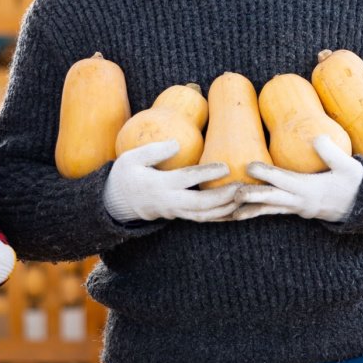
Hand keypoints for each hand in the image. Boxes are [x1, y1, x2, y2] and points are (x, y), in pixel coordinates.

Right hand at [103, 140, 240, 222]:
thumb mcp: (130, 158)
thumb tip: (176, 144)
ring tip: (246, 196)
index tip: (225, 167)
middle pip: (200, 204)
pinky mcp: (180, 215)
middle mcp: (169, 202)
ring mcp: (175, 212)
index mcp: (157, 185)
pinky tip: (238, 208)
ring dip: (227, 209)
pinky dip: (221, 215)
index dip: (206, 174)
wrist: (117, 202)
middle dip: (224, 198)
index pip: (185, 180)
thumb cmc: (126, 174)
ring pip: (205, 215)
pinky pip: (203, 218)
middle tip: (243, 187)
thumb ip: (153, 151)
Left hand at [234, 136, 362, 221]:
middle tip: (232, 194)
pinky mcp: (295, 210)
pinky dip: (257, 211)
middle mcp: (301, 202)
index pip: (285, 181)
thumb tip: (317, 138)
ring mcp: (297, 209)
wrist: (361, 207)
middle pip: (272, 200)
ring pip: (270, 210)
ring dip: (250, 210)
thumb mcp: (350, 168)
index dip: (267, 174)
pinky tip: (241, 212)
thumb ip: (333, 153)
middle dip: (252, 197)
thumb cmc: (355, 184)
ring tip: (230, 212)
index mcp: (311, 190)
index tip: (250, 166)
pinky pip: (273, 212)